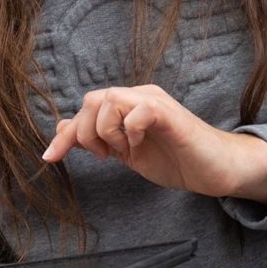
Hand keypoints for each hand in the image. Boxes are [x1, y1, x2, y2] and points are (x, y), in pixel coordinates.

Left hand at [41, 86, 266, 203]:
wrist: (216, 170)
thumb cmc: (176, 160)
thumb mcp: (127, 152)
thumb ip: (99, 140)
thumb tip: (63, 131)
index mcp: (127, 105)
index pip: (85, 108)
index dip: (64, 134)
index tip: (50, 158)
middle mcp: (138, 97)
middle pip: (91, 99)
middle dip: (85, 133)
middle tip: (104, 156)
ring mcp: (154, 103)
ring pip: (110, 99)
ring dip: (107, 131)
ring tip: (124, 151)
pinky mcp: (171, 114)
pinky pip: (139, 109)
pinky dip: (131, 130)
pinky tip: (139, 146)